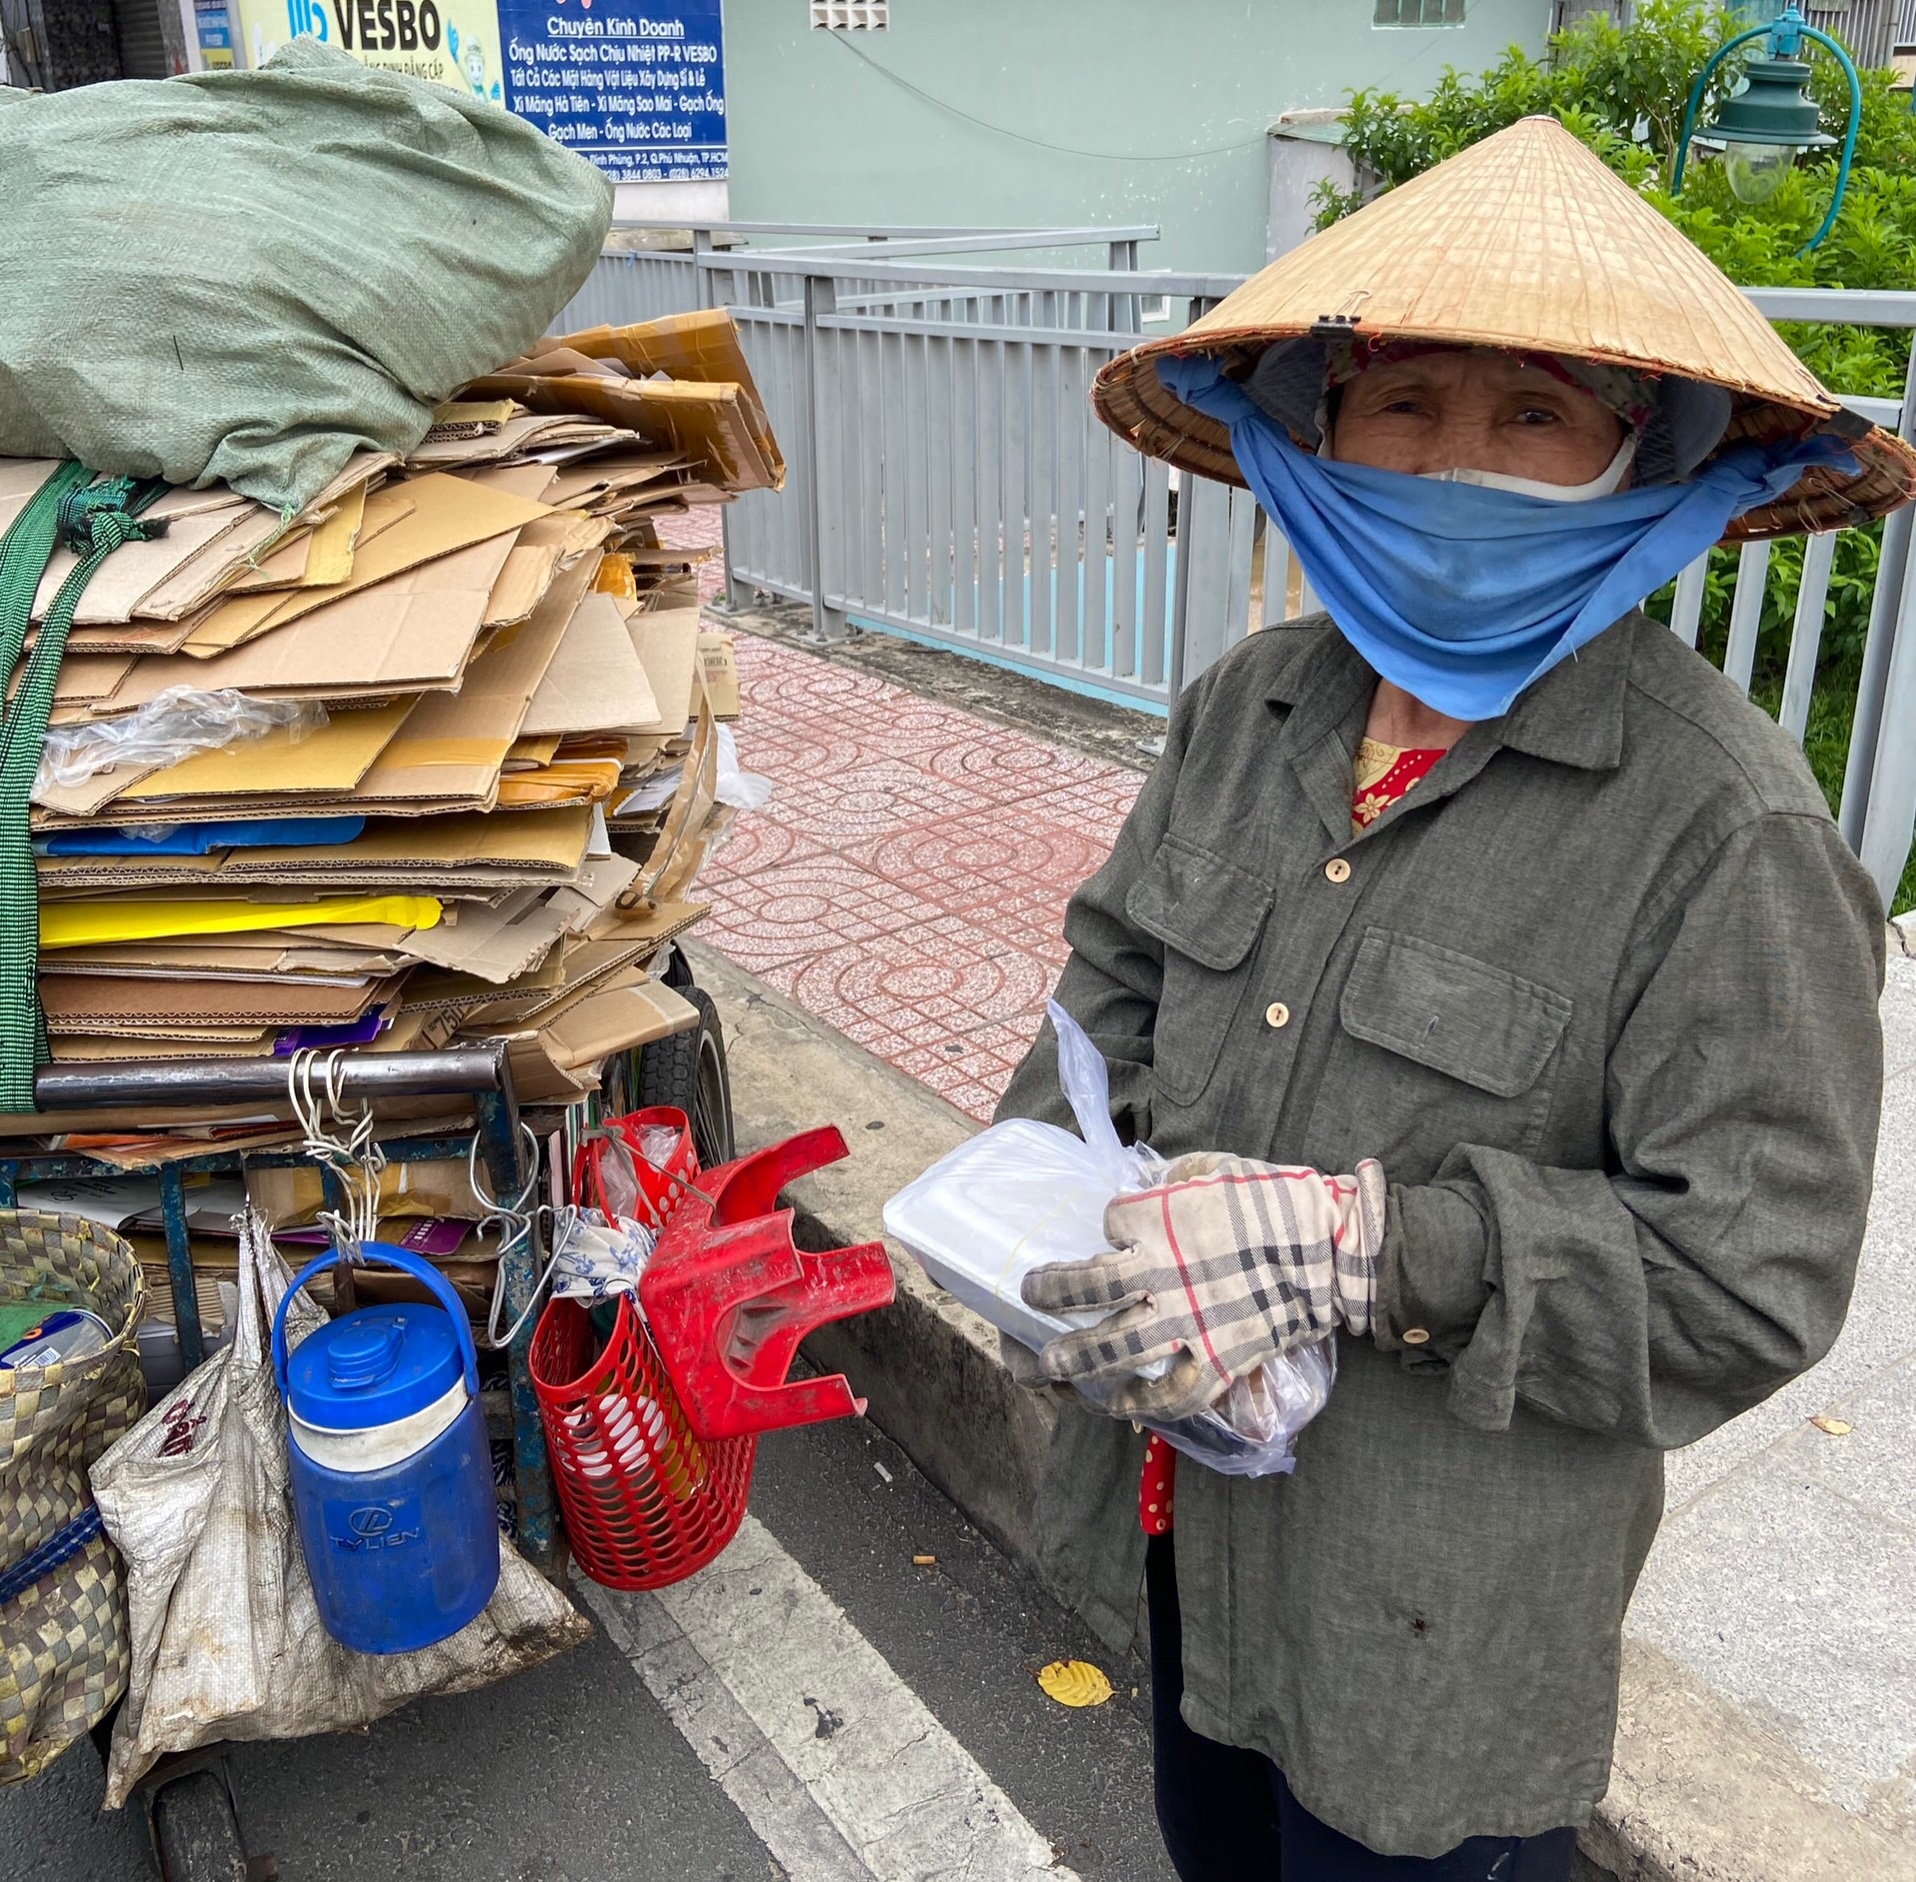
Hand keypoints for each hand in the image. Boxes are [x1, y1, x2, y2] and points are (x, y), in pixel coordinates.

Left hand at [1019, 1153, 1385, 1420]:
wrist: (1335, 1250)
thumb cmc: (1278, 1201)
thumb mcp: (1218, 1168)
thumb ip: (1174, 1178)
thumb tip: (1148, 1186)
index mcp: (1161, 1221)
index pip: (1109, 1222)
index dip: (1107, 1226)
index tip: (1112, 1231)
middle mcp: (1162, 1274)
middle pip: (1085, 1288)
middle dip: (1048, 1295)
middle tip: (1028, 1298)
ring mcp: (1187, 1322)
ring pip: (1114, 1346)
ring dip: (1074, 1359)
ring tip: (1046, 1367)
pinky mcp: (1218, 1360)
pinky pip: (1172, 1393)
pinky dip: (1143, 1404)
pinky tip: (1118, 1405)